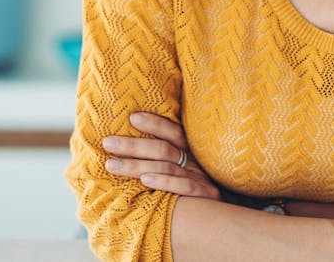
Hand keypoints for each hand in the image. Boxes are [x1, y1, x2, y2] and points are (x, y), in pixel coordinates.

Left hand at [102, 112, 220, 199]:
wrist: (225, 217)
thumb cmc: (197, 192)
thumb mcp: (186, 171)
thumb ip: (166, 160)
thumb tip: (130, 150)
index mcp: (191, 152)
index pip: (173, 132)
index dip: (154, 123)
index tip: (131, 117)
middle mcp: (195, 162)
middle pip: (163, 149)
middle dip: (133, 145)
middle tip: (108, 143)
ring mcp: (202, 178)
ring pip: (167, 167)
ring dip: (136, 165)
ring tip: (112, 165)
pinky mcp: (206, 196)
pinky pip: (185, 187)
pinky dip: (164, 182)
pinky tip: (145, 180)